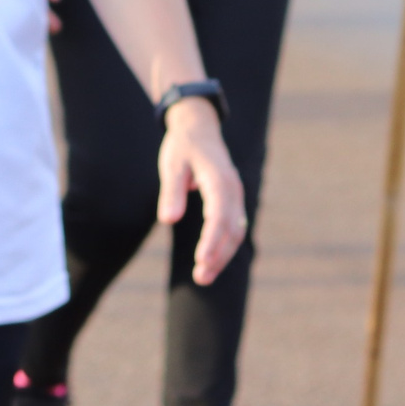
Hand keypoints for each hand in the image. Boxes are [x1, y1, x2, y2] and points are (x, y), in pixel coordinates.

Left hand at [157, 98, 245, 285]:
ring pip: (236, 232)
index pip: (219, 216)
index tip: (200, 260)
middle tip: (200, 278)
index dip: (211, 240)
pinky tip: (211, 262)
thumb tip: (168, 220)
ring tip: (203, 277)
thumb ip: (171, 191)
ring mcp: (235, 196)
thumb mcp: (171, 164)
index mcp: (219, 179)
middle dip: (218, 256)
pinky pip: (233, 228)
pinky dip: (224, 247)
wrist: (198, 127)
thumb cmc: (182, 146)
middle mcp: (233, 189)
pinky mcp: (232, 201)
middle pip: (232, 229)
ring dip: (222, 256)